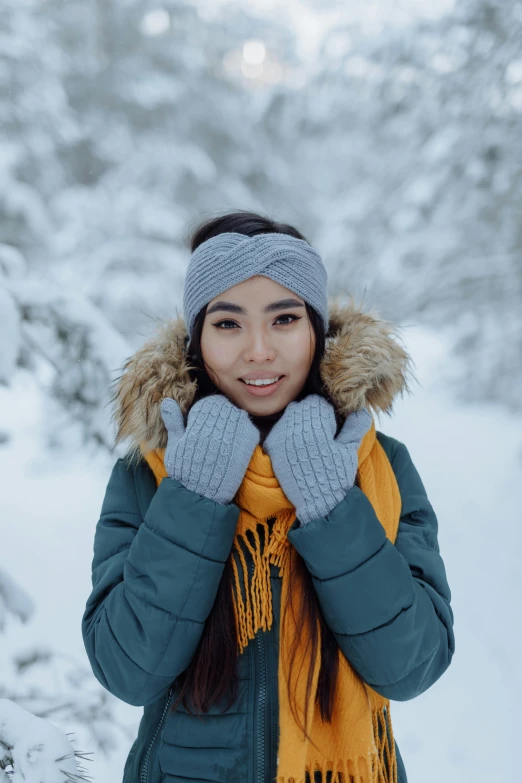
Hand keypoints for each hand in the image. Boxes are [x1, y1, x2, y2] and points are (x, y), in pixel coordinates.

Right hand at [160, 394, 259, 504]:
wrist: (202, 494)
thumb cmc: (185, 470)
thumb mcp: (174, 445)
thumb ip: (174, 422)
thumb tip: (167, 401)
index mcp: (199, 421)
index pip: (209, 404)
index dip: (207, 413)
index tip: (204, 424)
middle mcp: (218, 424)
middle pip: (225, 408)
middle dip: (221, 417)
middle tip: (216, 434)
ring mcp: (235, 433)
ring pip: (238, 417)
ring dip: (233, 424)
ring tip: (225, 441)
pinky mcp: (247, 444)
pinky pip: (250, 430)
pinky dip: (245, 434)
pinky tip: (236, 446)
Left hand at [262, 394, 371, 524]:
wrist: (316, 503)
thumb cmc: (336, 476)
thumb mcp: (349, 450)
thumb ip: (355, 427)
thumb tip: (361, 411)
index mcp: (316, 421)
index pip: (319, 402)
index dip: (327, 413)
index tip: (331, 427)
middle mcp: (296, 424)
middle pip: (302, 407)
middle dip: (311, 416)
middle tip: (320, 436)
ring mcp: (282, 435)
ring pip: (289, 417)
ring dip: (298, 424)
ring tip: (309, 444)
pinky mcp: (273, 447)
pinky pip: (278, 431)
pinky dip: (286, 435)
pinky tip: (296, 450)